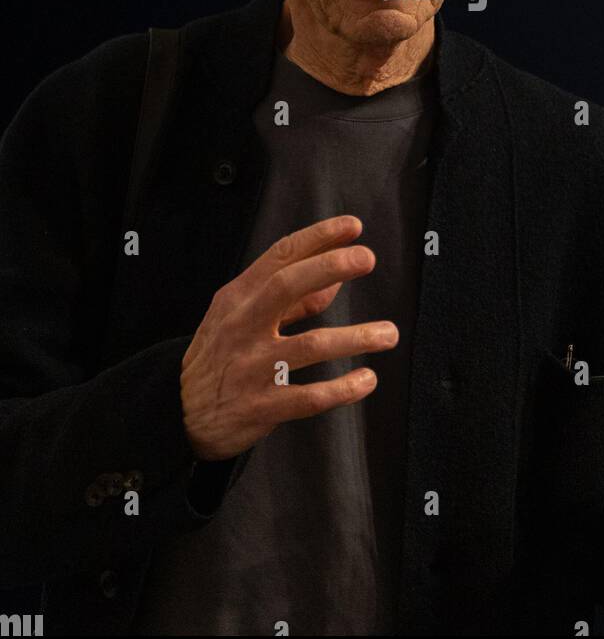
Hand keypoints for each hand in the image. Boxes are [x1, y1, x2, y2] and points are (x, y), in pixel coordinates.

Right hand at [180, 214, 396, 460]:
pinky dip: (342, 389)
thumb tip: (338, 275)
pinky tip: (367, 379)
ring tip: (389, 333)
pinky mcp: (261, 407)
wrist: (179, 412)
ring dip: (355, 337)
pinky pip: (309, 396)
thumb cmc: (220, 353)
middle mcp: (242, 326)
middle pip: (286, 286)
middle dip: (329, 266)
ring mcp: (251, 367)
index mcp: (238, 298)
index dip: (318, 237)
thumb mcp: (243, 315)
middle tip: (367, 257)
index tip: (353, 226)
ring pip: (309, 346)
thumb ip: (291, 298)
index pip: (279, 256)